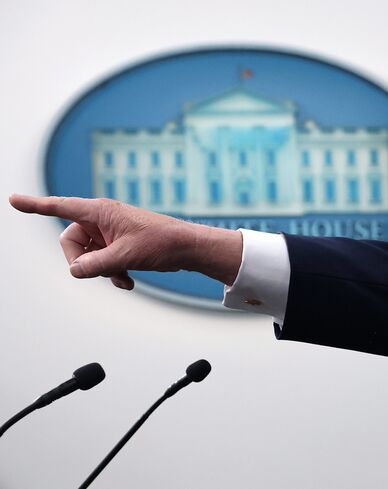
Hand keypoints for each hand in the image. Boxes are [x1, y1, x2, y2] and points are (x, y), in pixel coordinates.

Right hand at [9, 195, 242, 288]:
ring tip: (122, 277)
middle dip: (82, 261)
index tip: (13, 200)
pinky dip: (110, 272)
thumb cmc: (161, 243)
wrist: (187, 249)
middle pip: (71, 241)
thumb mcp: (124, 256)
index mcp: (100, 212)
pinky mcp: (119, 244)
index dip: (35, 206)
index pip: (60, 207)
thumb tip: (74, 271)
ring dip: (100, 270)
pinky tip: (127, 281)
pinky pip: (102, 260)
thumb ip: (95, 265)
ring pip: (88, 255)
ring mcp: (110, 232)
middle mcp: (102, 219)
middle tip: (99, 271)